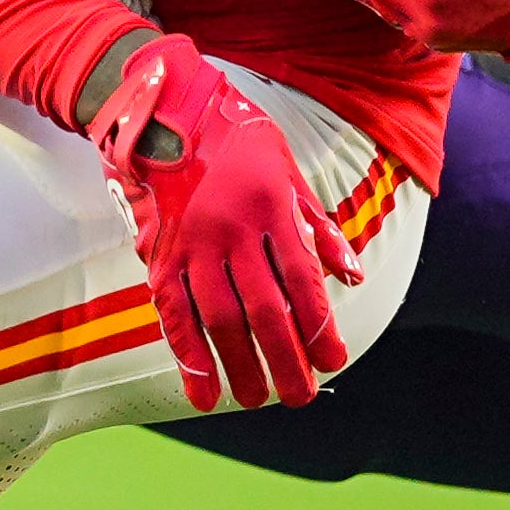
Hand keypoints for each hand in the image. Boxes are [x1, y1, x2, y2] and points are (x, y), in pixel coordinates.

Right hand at [80, 33, 355, 411]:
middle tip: (299, 397)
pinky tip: (203, 392)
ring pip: (219, 318)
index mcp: (271, 205)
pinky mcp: (159, 255)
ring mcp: (191, 243)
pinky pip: (173, 313)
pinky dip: (188, 356)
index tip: (333, 361)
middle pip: (264, 309)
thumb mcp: (289, 171)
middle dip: (285, 360)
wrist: (163, 111)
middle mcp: (231, 228)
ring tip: (257, 399)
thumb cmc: (237, 141)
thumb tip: (351, 276)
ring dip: (239, 366)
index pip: (301, 279)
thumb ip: (318, 228)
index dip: (317, 325)